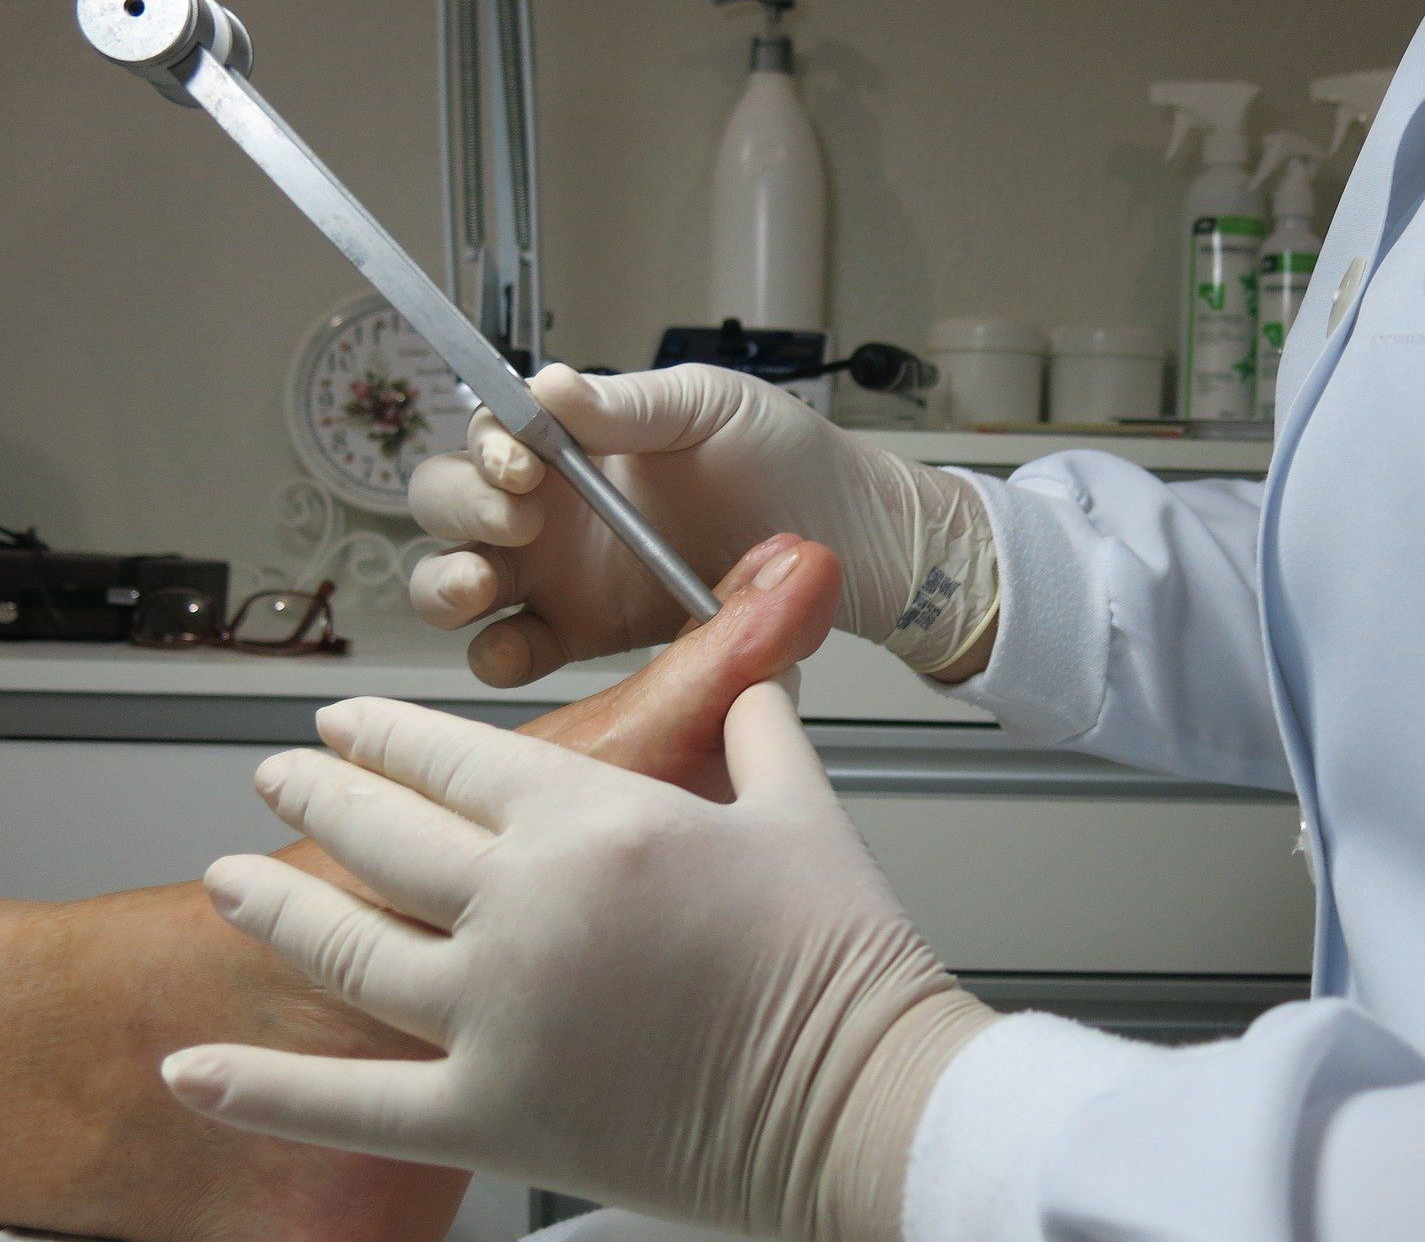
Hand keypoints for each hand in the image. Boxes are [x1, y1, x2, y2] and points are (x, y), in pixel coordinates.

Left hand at [160, 687, 995, 1240]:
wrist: (860, 1097)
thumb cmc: (840, 958)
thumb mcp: (801, 809)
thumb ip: (754, 728)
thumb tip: (754, 676)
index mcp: (600, 820)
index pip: (454, 755)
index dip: (382, 735)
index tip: (345, 724)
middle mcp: (531, 904)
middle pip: (382, 834)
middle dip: (317, 797)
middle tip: (279, 778)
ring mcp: (499, 1012)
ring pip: (346, 946)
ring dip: (273, 909)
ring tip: (228, 882)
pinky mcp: (493, 1115)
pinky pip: (350, 1104)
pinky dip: (262, 1091)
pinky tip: (197, 1074)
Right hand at [406, 363, 998, 683]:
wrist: (843, 535)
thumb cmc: (784, 457)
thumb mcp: (710, 406)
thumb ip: (628, 404)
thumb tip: (548, 386)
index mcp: (573, 442)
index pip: (488, 436)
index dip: (485, 448)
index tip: (521, 461)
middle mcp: (552, 507)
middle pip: (447, 506)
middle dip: (459, 511)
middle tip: (515, 520)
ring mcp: (559, 576)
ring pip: (456, 581)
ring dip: (447, 582)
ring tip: (485, 583)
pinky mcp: (581, 638)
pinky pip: (510, 653)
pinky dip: (493, 654)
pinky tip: (516, 645)